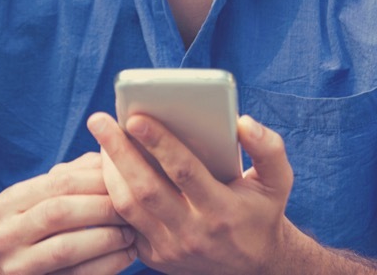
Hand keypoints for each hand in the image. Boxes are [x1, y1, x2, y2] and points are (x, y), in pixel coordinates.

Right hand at [0, 152, 137, 274]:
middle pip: (58, 212)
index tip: (126, 178)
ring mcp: (15, 266)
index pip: (56, 182)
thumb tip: (110, 154)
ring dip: (106, 238)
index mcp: (7, 203)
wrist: (21, 271)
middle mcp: (3, 235)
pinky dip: (107, 264)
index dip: (95, 179)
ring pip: (65, 248)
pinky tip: (126, 255)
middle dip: (101, 208)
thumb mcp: (48, 197)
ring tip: (130, 232)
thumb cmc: (43, 227)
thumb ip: (75, 173)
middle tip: (131, 207)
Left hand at [87, 112, 302, 274]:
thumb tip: (243, 122)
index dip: (159, 143)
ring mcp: (170, 248)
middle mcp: (193, 233)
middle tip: (99, 120)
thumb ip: (268, 148)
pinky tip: (107, 166)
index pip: (185, 172)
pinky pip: (125, 222)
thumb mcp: (277, 181)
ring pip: (128, 207)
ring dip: (109, 171)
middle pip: (145, 189)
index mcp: (222, 210)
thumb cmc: (261, 211)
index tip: (135, 117)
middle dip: (119, 152)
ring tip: (102, 138)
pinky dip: (112, 193)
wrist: (253, 267)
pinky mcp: (154, 256)